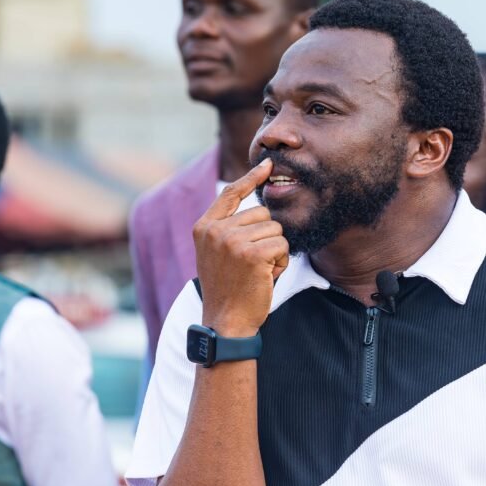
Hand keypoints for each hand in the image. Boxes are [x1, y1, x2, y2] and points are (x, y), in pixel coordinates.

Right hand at [192, 159, 288, 337]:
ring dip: (275, 251)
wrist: (226, 321)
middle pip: (262, 213)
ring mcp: (232, 240)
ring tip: (257, 271)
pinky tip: (265, 276)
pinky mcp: (252, 253)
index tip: (267, 165)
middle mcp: (215, 230)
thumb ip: (227, 228)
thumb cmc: (227, 289)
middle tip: (252, 263)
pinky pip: (281, 245)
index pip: (231, 194)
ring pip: (275, 229)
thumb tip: (254, 203)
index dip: (251, 178)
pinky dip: (280, 262)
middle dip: (267, 236)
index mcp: (204, 227)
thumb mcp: (216, 253)